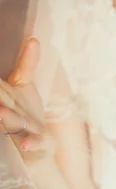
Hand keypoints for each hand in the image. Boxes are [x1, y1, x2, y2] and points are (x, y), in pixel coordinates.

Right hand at [0, 38, 53, 158]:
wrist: (38, 149)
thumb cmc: (26, 114)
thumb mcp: (24, 87)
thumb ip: (27, 64)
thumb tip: (33, 39)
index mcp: (3, 99)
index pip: (0, 88)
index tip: (2, 90)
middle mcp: (6, 115)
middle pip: (2, 106)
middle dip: (0, 101)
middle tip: (0, 104)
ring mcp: (18, 132)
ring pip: (10, 124)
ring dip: (7, 119)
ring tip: (1, 112)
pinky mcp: (34, 144)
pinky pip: (32, 144)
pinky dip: (31, 143)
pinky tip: (28, 144)